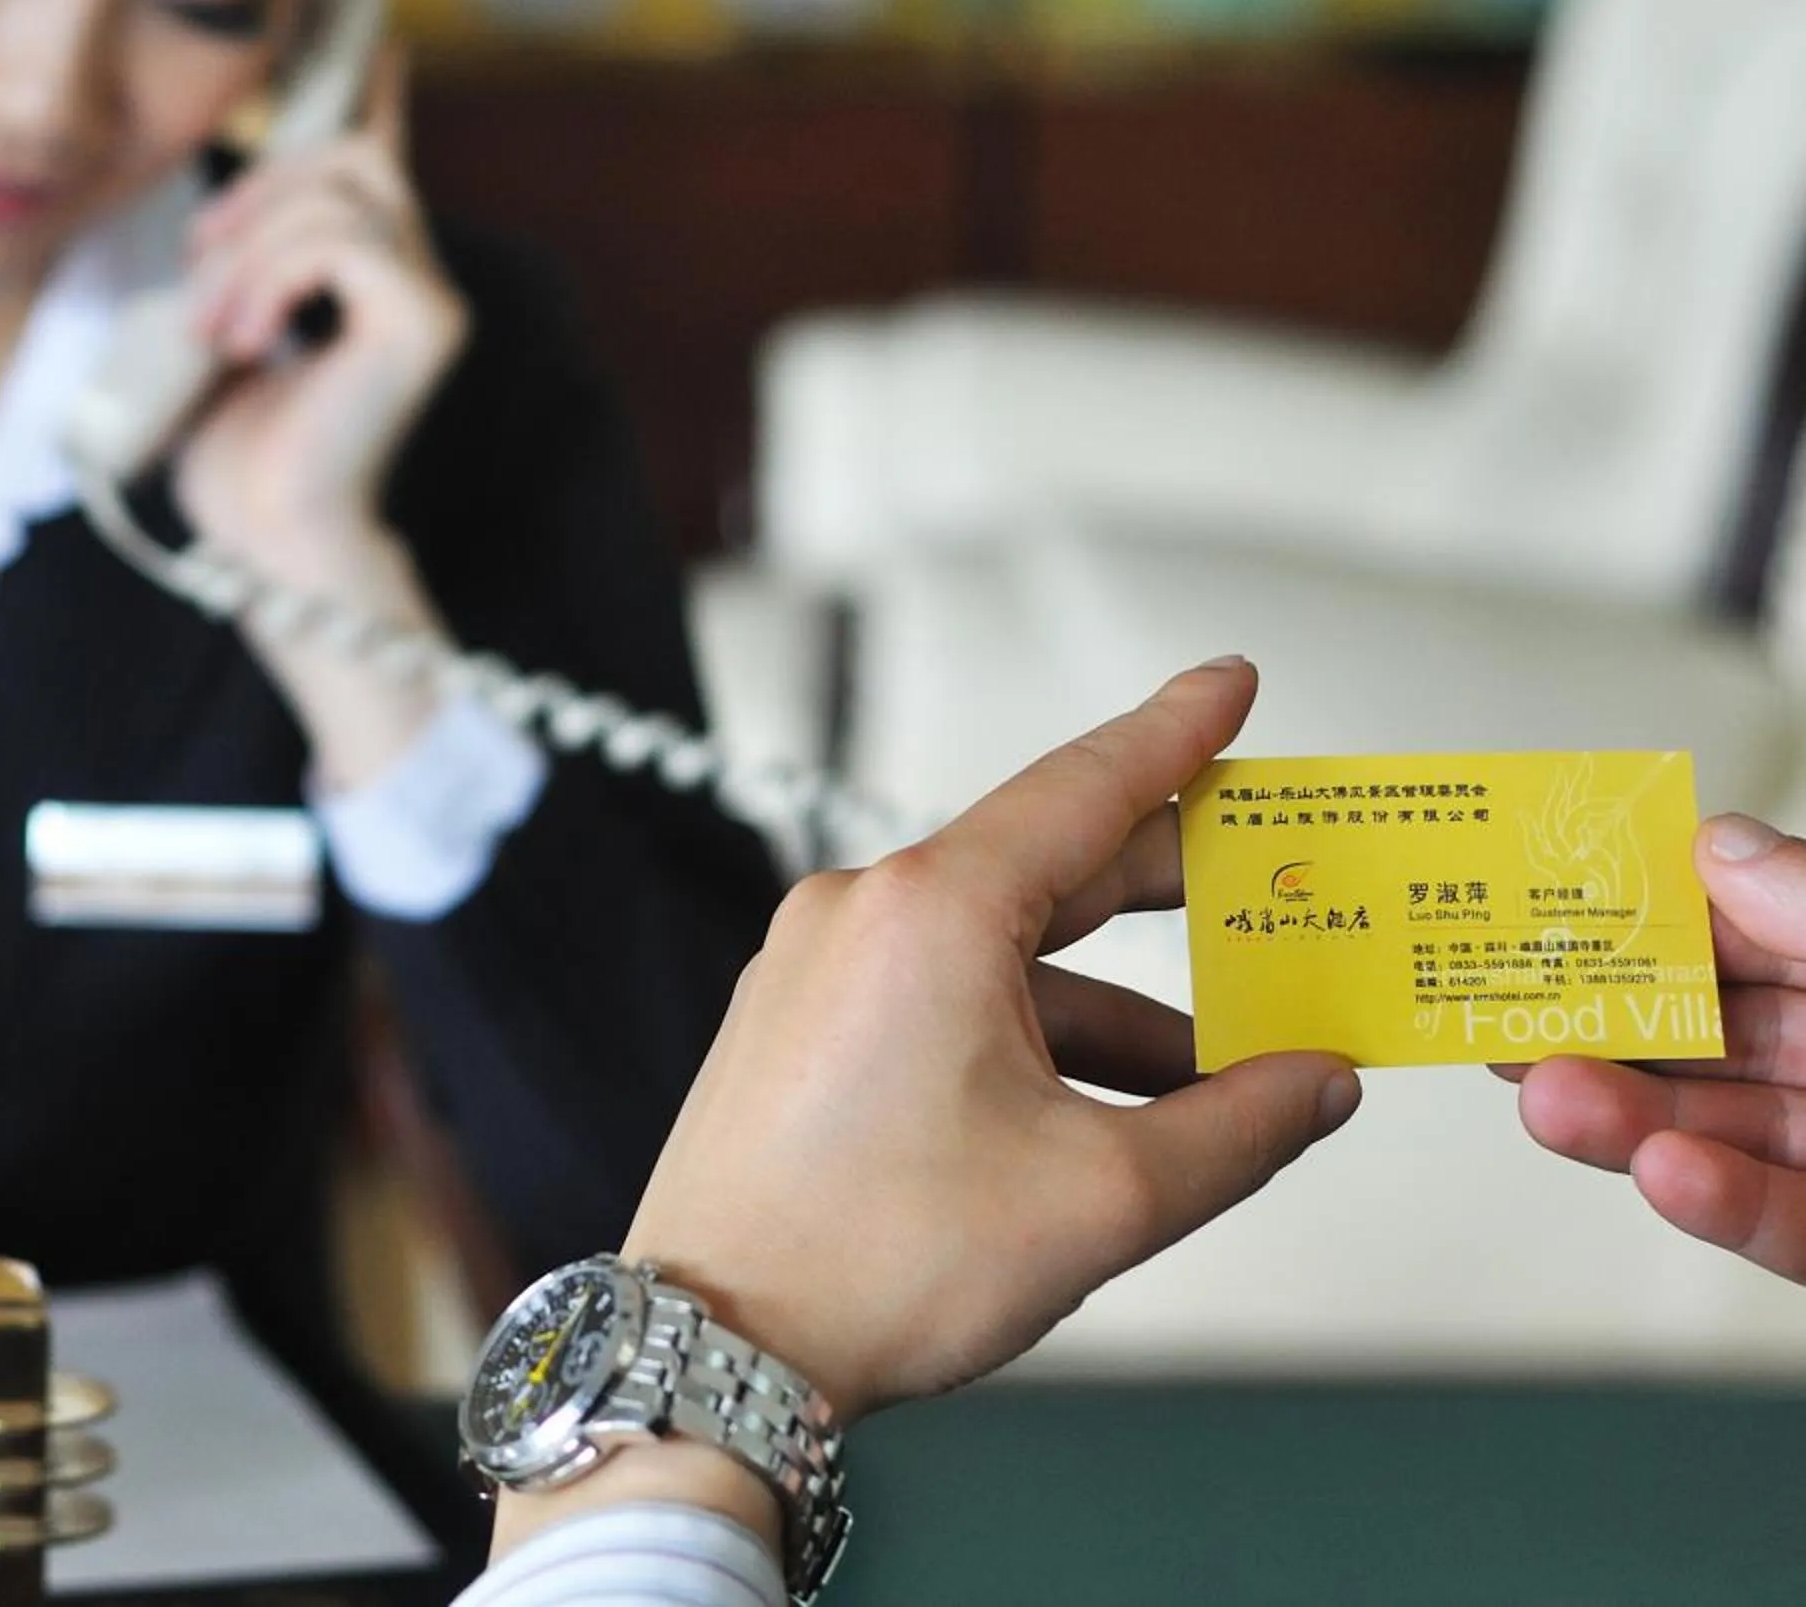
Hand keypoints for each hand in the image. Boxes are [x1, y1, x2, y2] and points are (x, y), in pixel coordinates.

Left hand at [170, 46, 464, 568]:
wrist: (269, 538)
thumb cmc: (238, 459)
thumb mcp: (218, 334)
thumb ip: (235, 269)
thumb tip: (213, 222)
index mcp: (373, 279)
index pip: (384, 160)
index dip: (379, 99)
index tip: (384, 48)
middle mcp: (416, 277)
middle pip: (344, 158)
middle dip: (258, 191)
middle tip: (200, 263)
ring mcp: (429, 297)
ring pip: (334, 197)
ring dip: (248, 253)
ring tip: (213, 328)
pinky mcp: (424, 321)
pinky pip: (338, 242)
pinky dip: (272, 280)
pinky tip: (249, 339)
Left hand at [617, 656, 1358, 1428]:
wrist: (713, 1346)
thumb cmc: (874, 1264)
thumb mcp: (1100, 1198)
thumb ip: (1237, 1128)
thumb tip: (1317, 1086)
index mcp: (929, 911)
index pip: (1084, 787)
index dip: (1175, 735)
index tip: (1229, 683)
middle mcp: (859, 912)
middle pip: (1047, 866)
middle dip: (1171, 891)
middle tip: (1273, 895)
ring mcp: (815, 968)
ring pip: (1000, 951)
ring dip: (1111, 1005)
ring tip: (1217, 1080)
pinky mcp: (796, 1025)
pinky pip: (939, 993)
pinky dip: (1030, 1032)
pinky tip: (1105, 1107)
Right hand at [1511, 812, 1805, 1281]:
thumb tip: (1717, 848)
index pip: (1739, 934)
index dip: (1647, 921)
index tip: (1552, 907)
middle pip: (1706, 1038)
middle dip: (1602, 1029)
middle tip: (1509, 1014)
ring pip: (1720, 1133)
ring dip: (1626, 1117)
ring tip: (1552, 1098)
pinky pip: (1780, 1226)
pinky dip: (1716, 1205)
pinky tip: (1661, 1173)